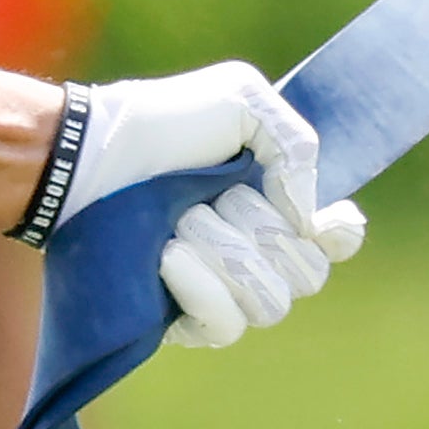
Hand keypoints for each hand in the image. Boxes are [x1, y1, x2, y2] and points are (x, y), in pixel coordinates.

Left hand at [67, 60, 367, 349]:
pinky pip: (225, 327)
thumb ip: (298, 147)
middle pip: (307, 274)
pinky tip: (168, 258)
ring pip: (269, 303)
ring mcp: (222, 290)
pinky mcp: (185, 321)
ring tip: (180, 222)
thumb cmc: (163, 123)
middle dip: (262, 229)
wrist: (90, 159)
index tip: (325, 220)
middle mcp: (256, 250)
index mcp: (276, 200)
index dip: (338, 234)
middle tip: (217, 196)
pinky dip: (201, 288)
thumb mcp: (242, 101)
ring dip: (225, 253)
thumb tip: (311, 222)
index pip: (335, 240)